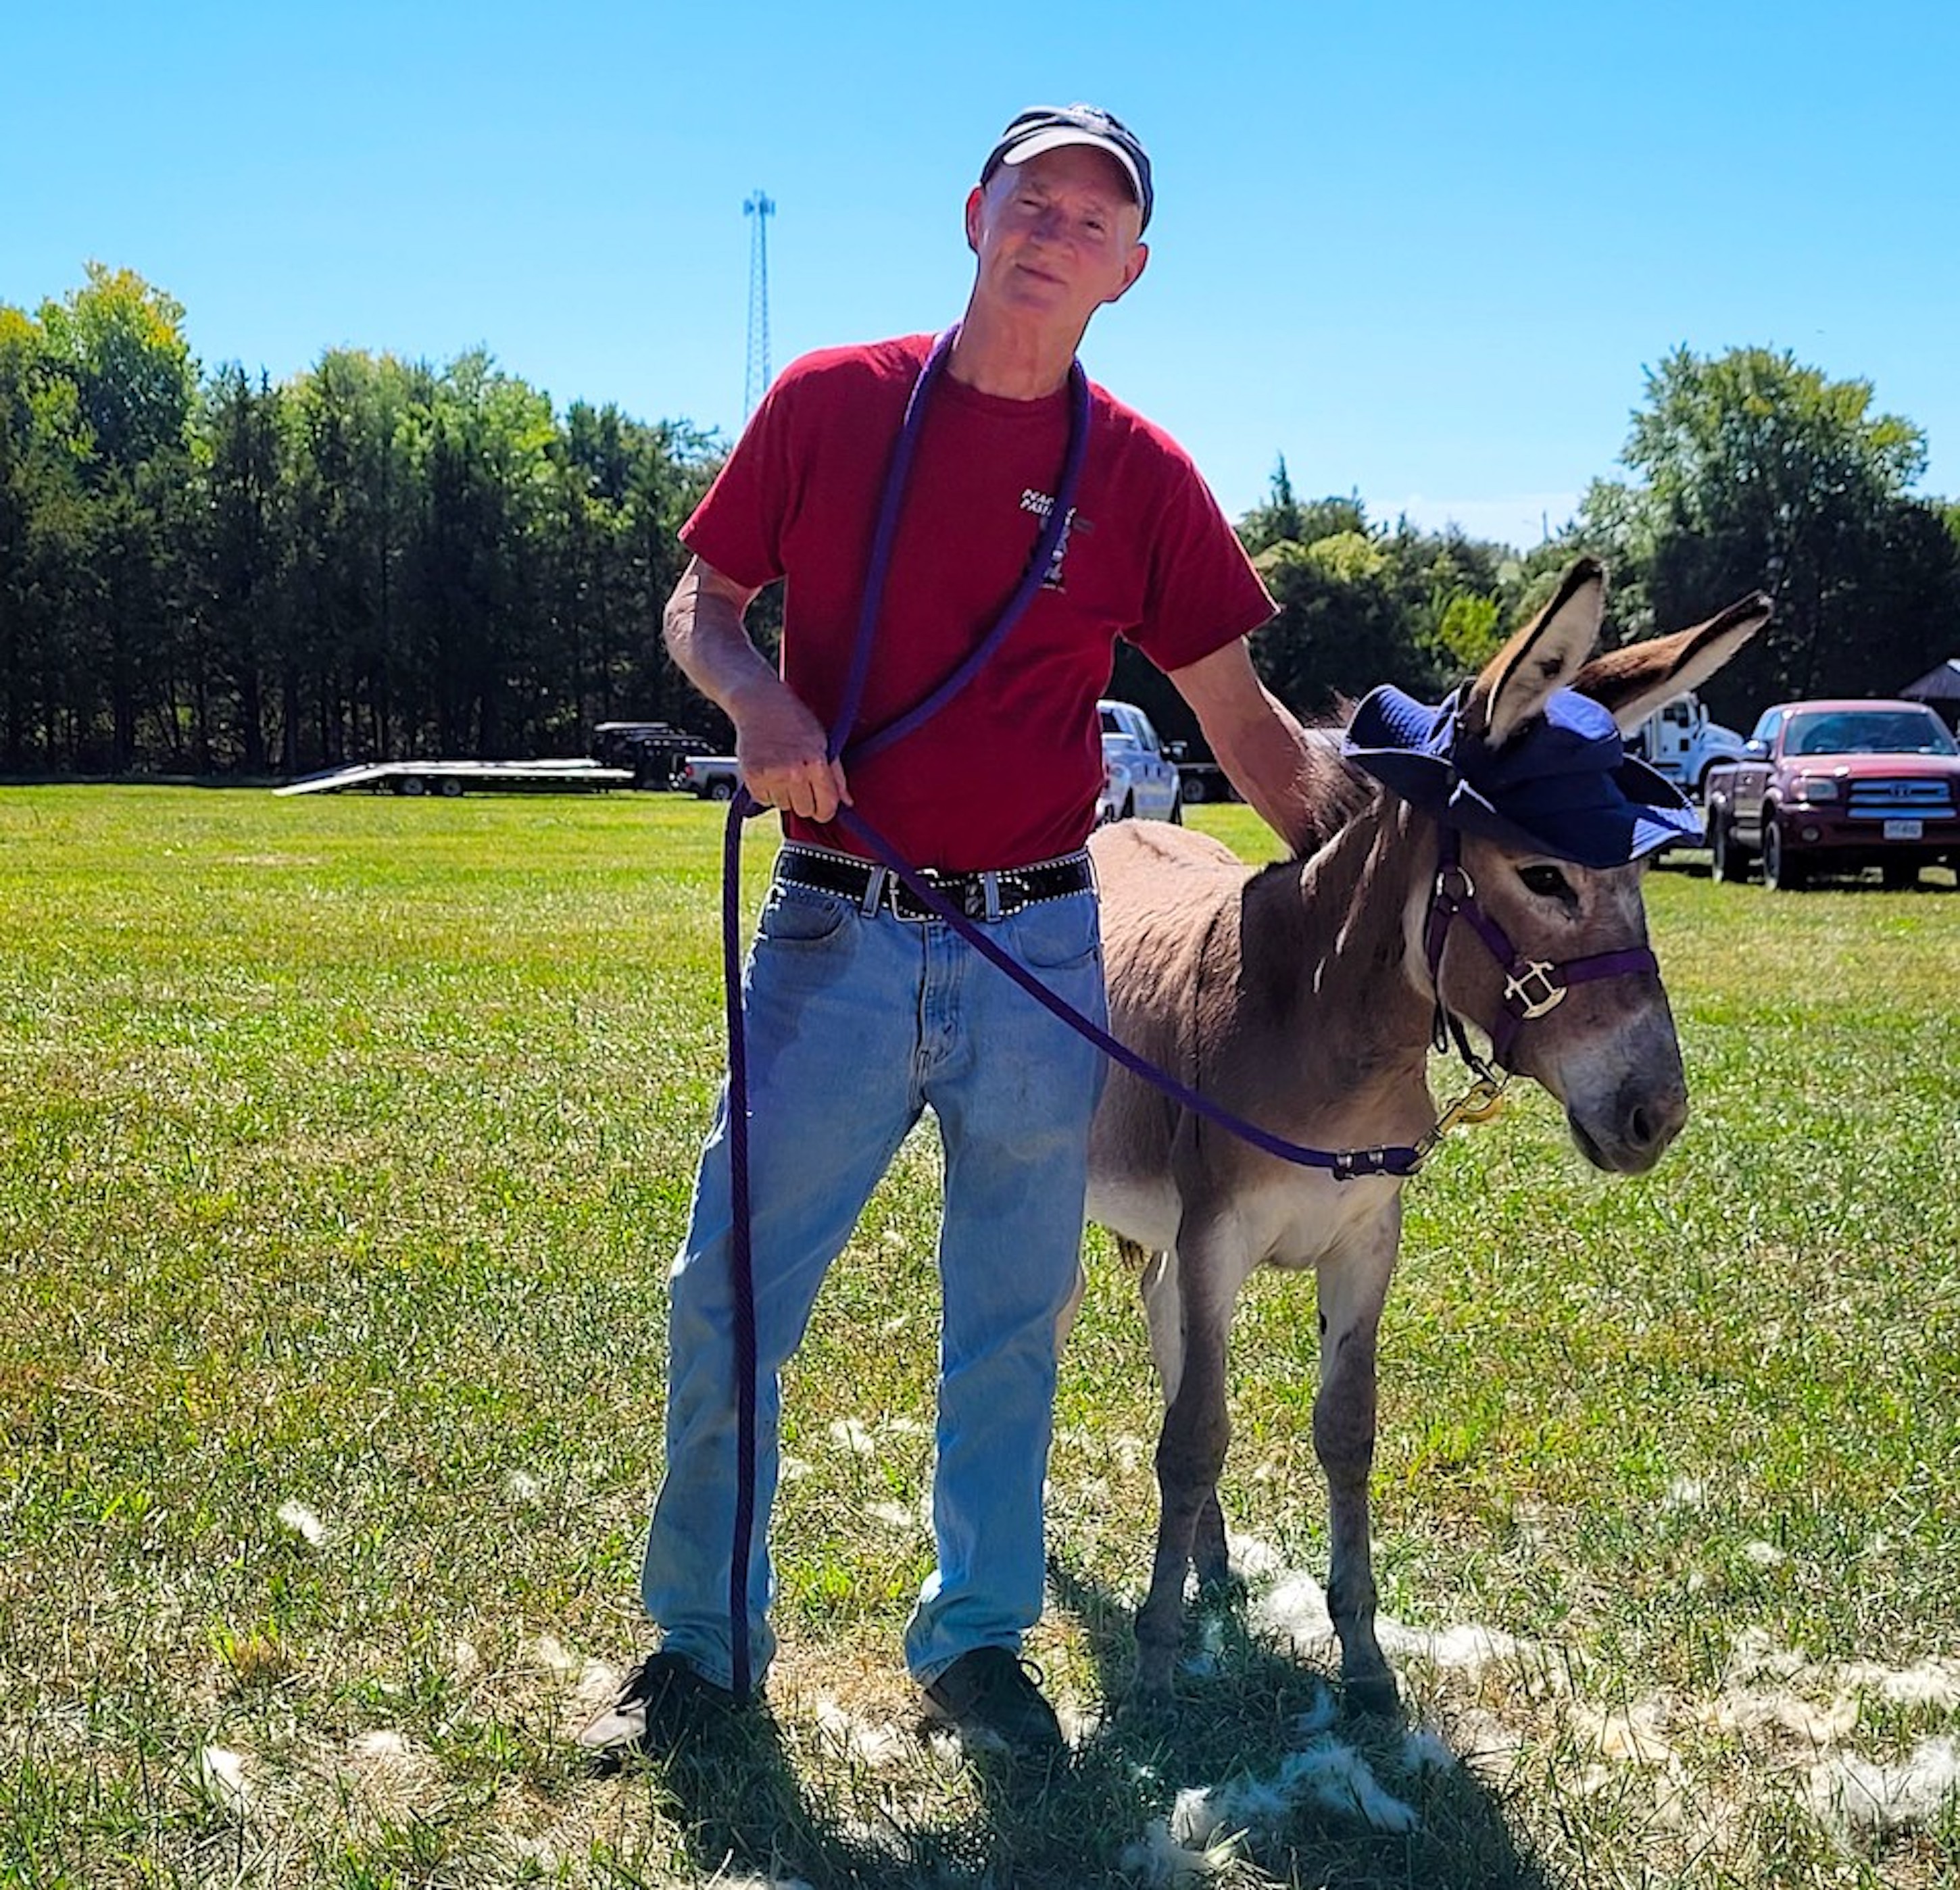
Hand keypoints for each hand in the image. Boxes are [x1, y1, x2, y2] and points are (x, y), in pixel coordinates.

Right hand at [732, 681, 852, 821]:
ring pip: (783, 806)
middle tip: (800, 780)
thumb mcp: (824, 741)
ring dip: (785, 794)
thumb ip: (836, 775)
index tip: (822, 806)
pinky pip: (764, 800)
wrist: (760, 703)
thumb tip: (846, 801)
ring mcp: (770, 775)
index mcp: (815, 762)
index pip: (826, 807)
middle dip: (805, 800)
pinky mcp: (752, 776)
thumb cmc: (794, 719)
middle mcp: (793, 771)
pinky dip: (767, 791)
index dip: (825, 810)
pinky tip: (770, 771)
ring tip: (783, 771)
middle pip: (804, 811)